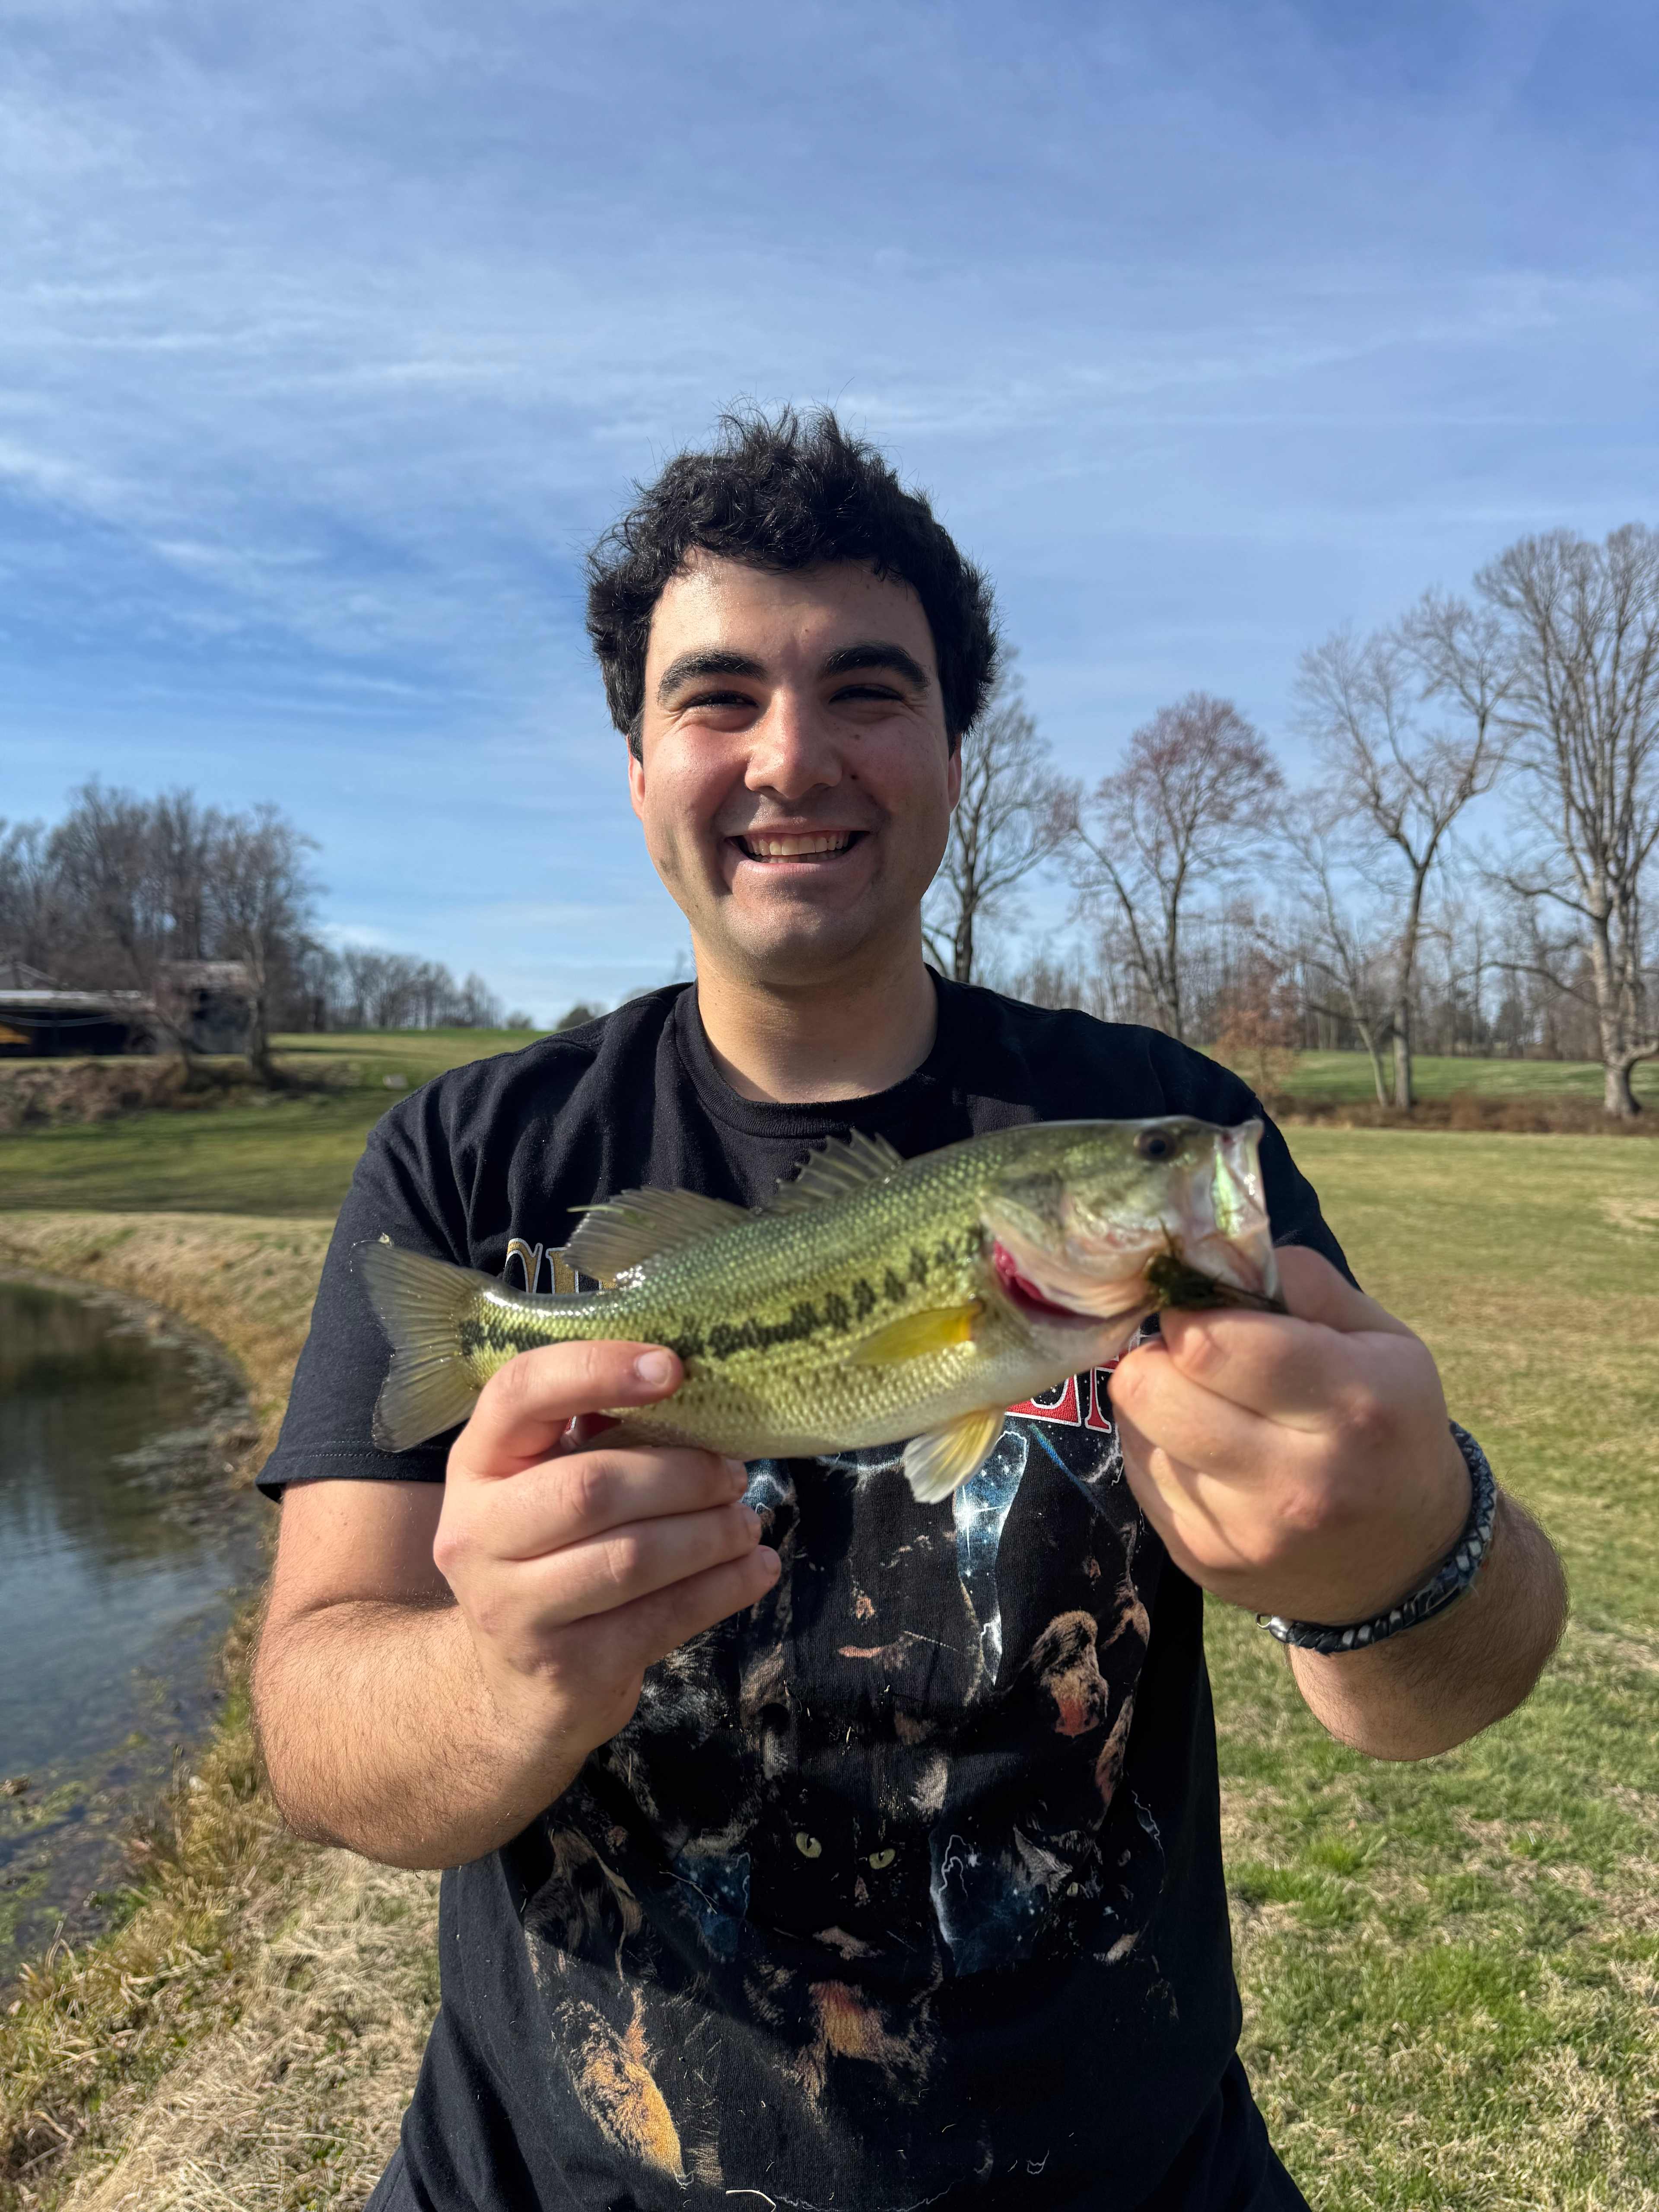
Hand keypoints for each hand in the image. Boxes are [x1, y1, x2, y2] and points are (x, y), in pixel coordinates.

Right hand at [434, 1342, 778, 1772]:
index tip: (674, 1367)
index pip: (521, 1393)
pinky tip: (757, 1568)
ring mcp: (512, 1607)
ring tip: (747, 1522)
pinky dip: (722, 1588)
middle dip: (682, 1476)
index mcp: (477, 1463)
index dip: (598, 1370)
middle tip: (733, 1473)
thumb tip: (690, 1386)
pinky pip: (660, 1619)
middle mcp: (475, 1533)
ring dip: (709, 1535)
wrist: (516, 1681)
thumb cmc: (550, 1552)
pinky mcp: (565, 1667)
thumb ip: (601, 1434)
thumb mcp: (550, 1482)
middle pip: (591, 1488)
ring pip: (631, 1559)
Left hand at [1108, 1247, 1470, 1624]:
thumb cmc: (1391, 1426)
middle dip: (1161, 1356)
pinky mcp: (1202, 1561)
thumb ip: (1303, 1282)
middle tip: (1195, 1357)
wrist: (1408, 1561)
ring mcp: (1244, 1533)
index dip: (1190, 1311)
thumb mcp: (1383, 1340)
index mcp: (1352, 1408)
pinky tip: (1208, 1453)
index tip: (1203, 1310)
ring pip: (1137, 1430)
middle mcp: (1298, 1482)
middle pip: (1151, 1389)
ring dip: (1160, 1406)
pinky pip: (1138, 1475)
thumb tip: (1215, 1253)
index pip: (1213, 1342)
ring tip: (1210, 1408)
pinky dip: (1161, 1451)